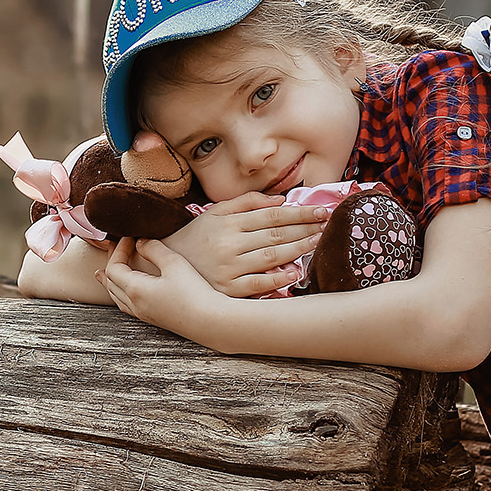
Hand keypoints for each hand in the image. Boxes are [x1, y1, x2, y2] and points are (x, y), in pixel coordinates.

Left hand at [98, 237, 224, 341]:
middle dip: (110, 263)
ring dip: (109, 282)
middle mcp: (134, 304)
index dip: (118, 250)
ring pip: (116, 297)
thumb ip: (154, 250)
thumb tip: (140, 242)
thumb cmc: (194, 292)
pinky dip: (119, 295)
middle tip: (114, 248)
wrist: (210, 322)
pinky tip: (125, 294)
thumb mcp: (174, 264)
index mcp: (135, 289)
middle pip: (111, 283)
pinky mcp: (153, 319)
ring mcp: (143, 314)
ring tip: (102, 275)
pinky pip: (126, 306)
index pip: (114, 267)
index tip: (129, 237)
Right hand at [162, 191, 329, 297]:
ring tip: (319, 242)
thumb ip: (247, 202)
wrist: (163, 266)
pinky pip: (258, 283)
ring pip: (271, 256)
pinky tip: (295, 272)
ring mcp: (229, 268)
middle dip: (306, 229)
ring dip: (299, 249)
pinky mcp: (228, 289)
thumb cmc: (195, 238)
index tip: (321, 211)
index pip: (272, 215)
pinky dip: (278, 278)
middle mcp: (229, 244)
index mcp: (228, 222)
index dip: (299, 213)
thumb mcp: (215, 213)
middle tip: (328, 225)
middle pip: (276, 234)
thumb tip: (280, 200)